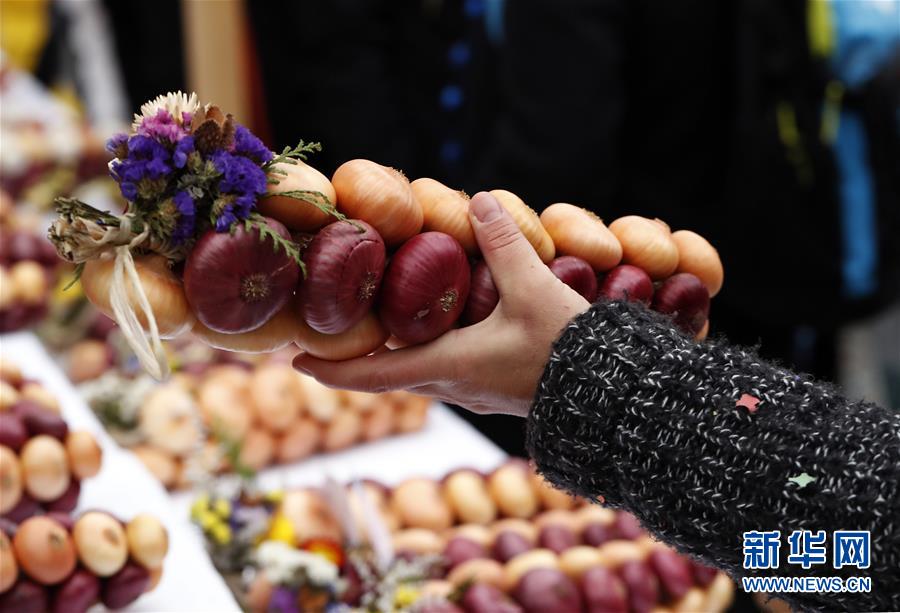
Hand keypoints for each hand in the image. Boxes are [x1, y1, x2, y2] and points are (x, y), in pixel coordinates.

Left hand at [292, 192, 589, 416]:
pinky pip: (447, 370)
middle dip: (358, 354)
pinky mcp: (495, 389)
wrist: (611, 395)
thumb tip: (477, 201)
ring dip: (394, 351)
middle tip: (335, 325)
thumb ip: (503, 243)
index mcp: (447, 366)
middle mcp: (453, 385)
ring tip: (382, 318)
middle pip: (388, 374)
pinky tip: (443, 324)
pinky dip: (428, 349)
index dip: (328, 369)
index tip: (294, 360)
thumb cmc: (567, 350)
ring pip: (419, 371)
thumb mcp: (534, 289)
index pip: (370, 376)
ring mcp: (474, 392)